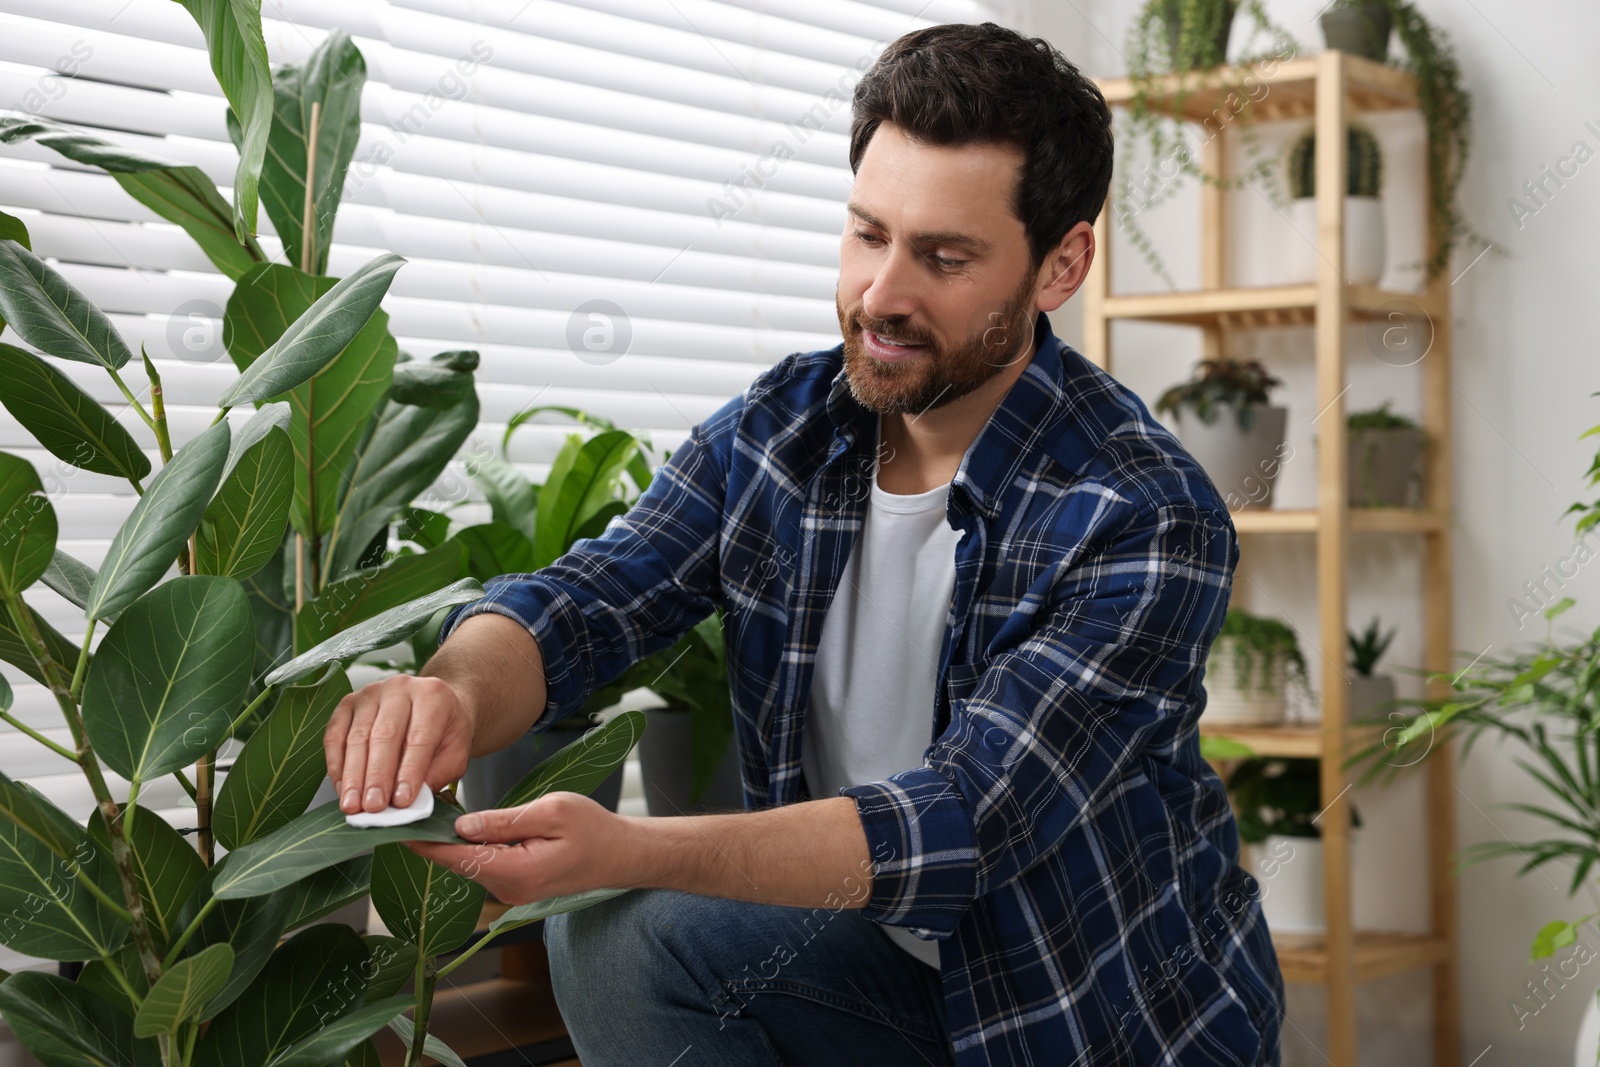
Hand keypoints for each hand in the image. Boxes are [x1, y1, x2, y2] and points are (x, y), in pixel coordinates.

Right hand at [324, 674, 475, 814]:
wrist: (432, 704)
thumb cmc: (444, 732)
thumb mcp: (455, 752)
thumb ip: (437, 773)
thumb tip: (410, 799)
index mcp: (433, 695)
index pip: (419, 737)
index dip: (409, 771)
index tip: (402, 801)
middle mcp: (400, 688)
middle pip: (384, 735)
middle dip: (377, 776)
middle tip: (373, 807)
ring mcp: (370, 693)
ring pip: (357, 737)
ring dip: (353, 776)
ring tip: (353, 805)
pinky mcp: (347, 703)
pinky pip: (335, 736)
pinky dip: (336, 765)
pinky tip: (341, 789)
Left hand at [406, 792, 630, 904]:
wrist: (622, 855)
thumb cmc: (594, 829)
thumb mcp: (552, 811)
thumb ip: (504, 821)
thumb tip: (462, 825)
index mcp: (517, 872)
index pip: (458, 859)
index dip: (425, 844)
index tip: (399, 828)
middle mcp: (509, 890)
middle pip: (459, 863)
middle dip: (434, 839)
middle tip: (413, 809)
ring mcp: (512, 892)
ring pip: (470, 864)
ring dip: (453, 842)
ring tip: (435, 812)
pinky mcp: (516, 885)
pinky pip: (485, 865)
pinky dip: (471, 847)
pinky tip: (465, 827)